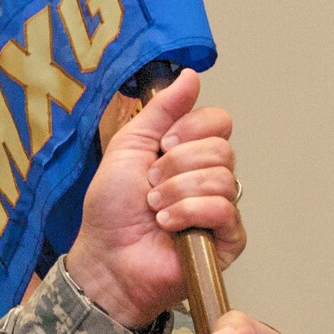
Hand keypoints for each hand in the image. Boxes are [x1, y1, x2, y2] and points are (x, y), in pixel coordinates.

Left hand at [68, 69, 243, 328]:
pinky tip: (168, 226)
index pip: (219, 122)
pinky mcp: (227, 240)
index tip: (163, 145)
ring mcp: (220, 209)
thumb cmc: (112, 210)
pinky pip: (224, 210)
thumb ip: (162, 109)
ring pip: (221, 178)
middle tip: (150, 185)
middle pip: (221, 149)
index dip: (191, 129)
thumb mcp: (129, 145)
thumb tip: (192, 76)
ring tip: (154, 209)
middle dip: (176, 165)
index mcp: (191, 153)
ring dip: (177, 192)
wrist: (106, 257)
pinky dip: (189, 213)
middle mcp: (210, 178)